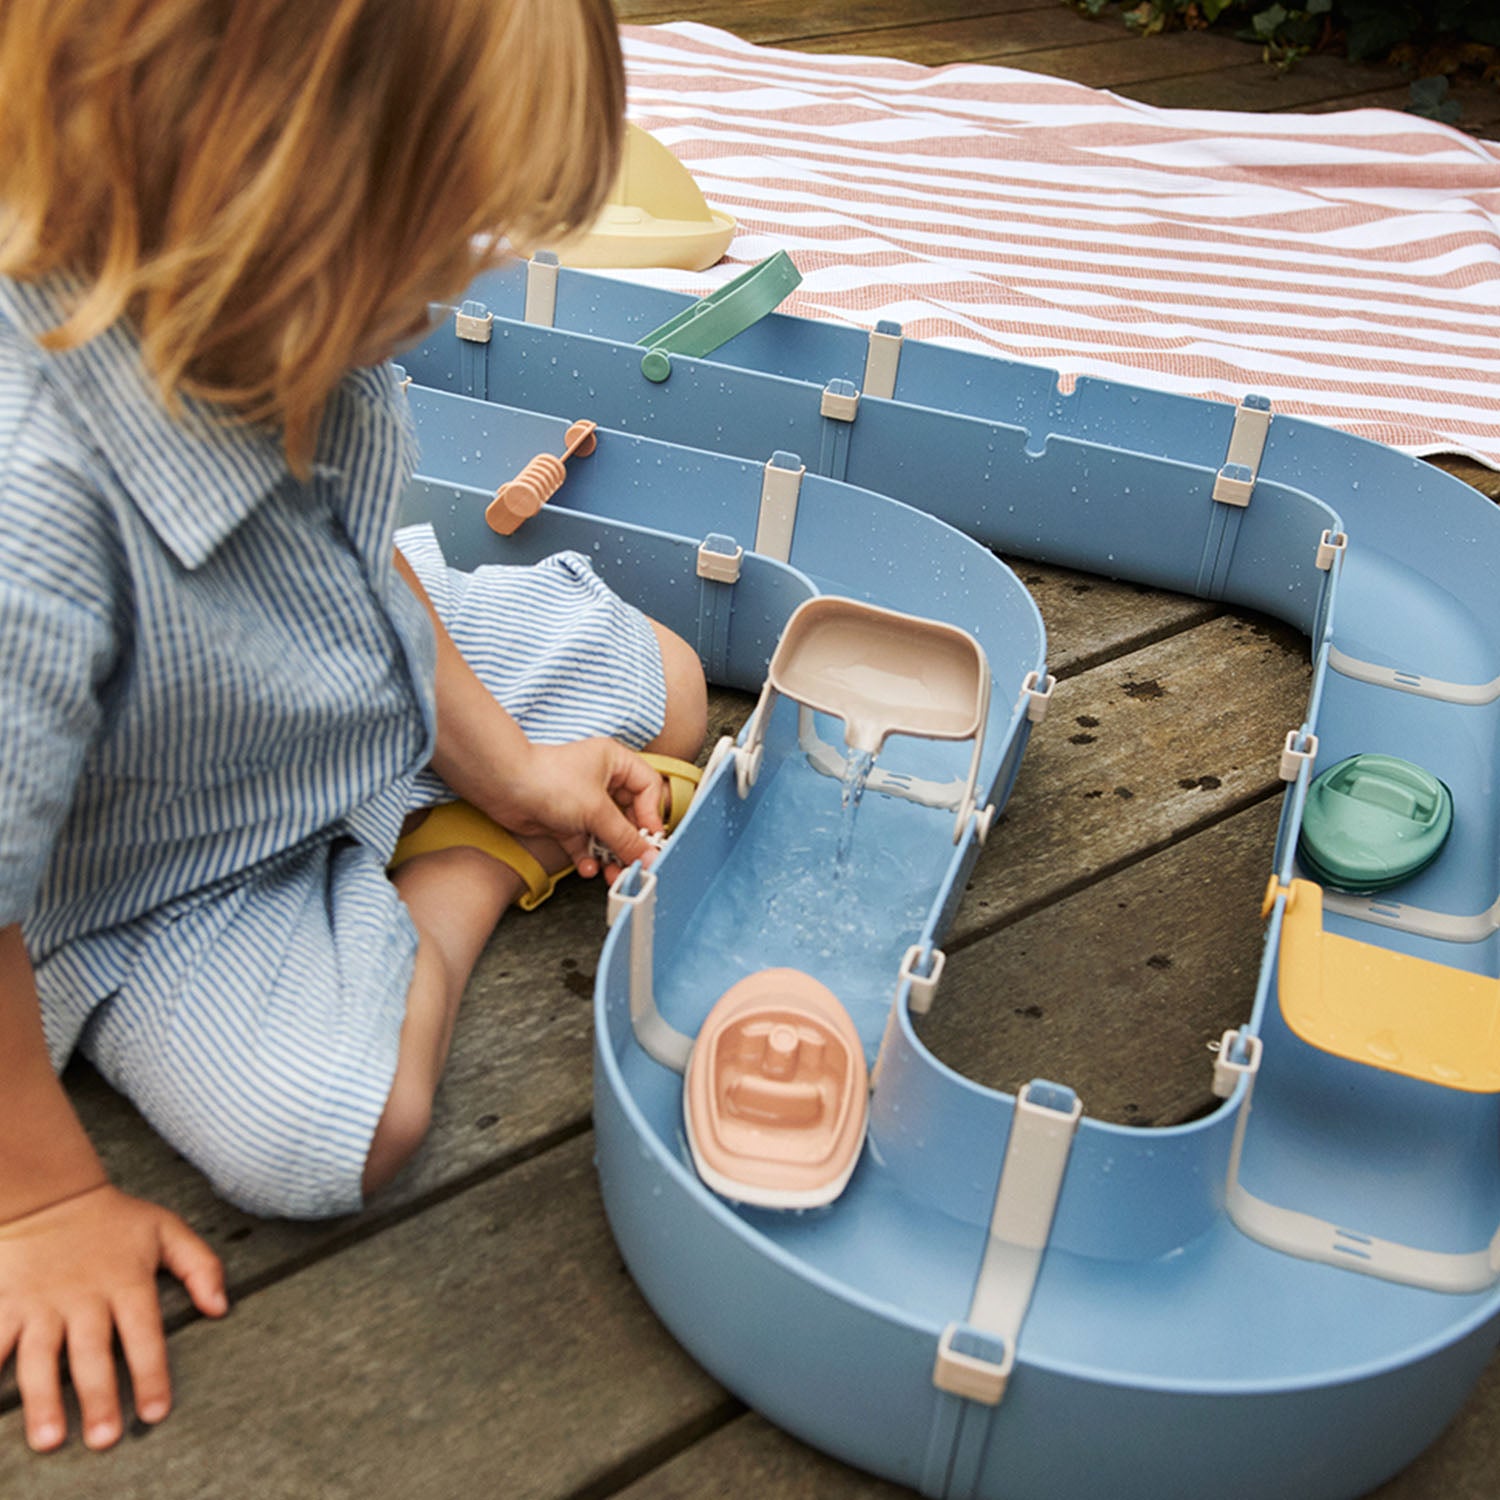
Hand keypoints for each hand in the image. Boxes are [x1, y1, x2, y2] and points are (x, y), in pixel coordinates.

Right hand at [0, 1184, 226, 1450]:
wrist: (50, 1195)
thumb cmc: (115, 1219)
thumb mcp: (167, 1230)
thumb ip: (201, 1266)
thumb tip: (221, 1308)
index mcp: (126, 1281)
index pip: (144, 1333)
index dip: (150, 1372)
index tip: (155, 1413)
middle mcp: (84, 1297)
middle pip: (92, 1353)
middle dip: (99, 1397)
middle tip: (105, 1440)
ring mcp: (42, 1304)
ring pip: (41, 1357)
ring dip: (45, 1399)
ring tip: (50, 1439)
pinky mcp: (8, 1305)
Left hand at [484, 737, 664, 881]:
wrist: (503, 786)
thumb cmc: (550, 781)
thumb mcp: (597, 811)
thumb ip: (626, 838)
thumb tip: (651, 857)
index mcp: (615, 763)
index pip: (648, 789)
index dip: (651, 816)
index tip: (650, 841)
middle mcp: (602, 780)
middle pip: (629, 816)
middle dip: (630, 844)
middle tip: (634, 865)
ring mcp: (583, 802)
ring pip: (607, 833)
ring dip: (611, 856)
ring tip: (613, 875)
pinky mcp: (565, 821)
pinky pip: (585, 842)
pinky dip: (587, 856)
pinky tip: (587, 867)